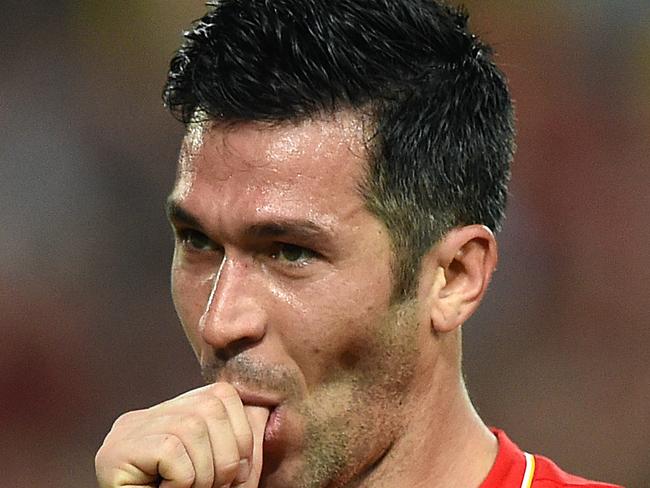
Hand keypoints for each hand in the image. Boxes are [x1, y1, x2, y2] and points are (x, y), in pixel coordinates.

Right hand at [95, 382, 268, 487]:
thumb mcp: (221, 471)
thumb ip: (239, 443)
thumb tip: (264, 410)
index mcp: (171, 414)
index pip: (221, 395)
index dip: (241, 433)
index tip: (237, 473)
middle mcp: (146, 415)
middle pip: (210, 406)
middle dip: (226, 455)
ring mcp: (129, 430)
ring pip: (192, 428)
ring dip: (204, 472)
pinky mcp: (118, 450)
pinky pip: (171, 451)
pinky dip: (182, 480)